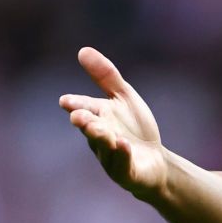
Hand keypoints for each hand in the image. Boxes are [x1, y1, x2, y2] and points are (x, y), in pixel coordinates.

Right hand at [60, 47, 166, 198]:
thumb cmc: (135, 128)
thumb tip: (82, 50)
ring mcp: (111, 156)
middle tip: (80, 118)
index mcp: (98, 117)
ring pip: (105, 147)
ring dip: (103, 139)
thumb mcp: (124, 98)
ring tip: (105, 131)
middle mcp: (100, 137)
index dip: (76, 105)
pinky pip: (122, 164)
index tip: (67, 101)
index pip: (85, 107)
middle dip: (86, 124)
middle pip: (91, 128)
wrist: (155, 160)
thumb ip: (105, 76)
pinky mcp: (125, 172)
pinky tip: (124, 145)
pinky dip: (122, 155)